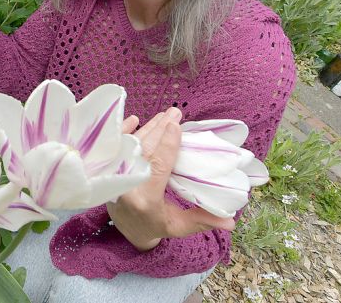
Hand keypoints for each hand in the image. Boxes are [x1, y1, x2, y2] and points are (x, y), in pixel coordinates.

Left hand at [107, 108, 235, 250]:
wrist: (124, 228)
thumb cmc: (154, 225)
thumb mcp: (178, 226)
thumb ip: (201, 221)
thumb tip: (231, 221)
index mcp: (146, 199)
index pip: (158, 168)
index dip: (167, 146)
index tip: (176, 126)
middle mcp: (127, 185)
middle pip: (145, 150)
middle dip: (160, 129)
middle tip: (175, 112)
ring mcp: (115, 176)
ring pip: (133, 145)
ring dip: (149, 127)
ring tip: (165, 115)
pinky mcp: (109, 169)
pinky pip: (115, 146)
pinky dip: (125, 131)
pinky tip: (135, 120)